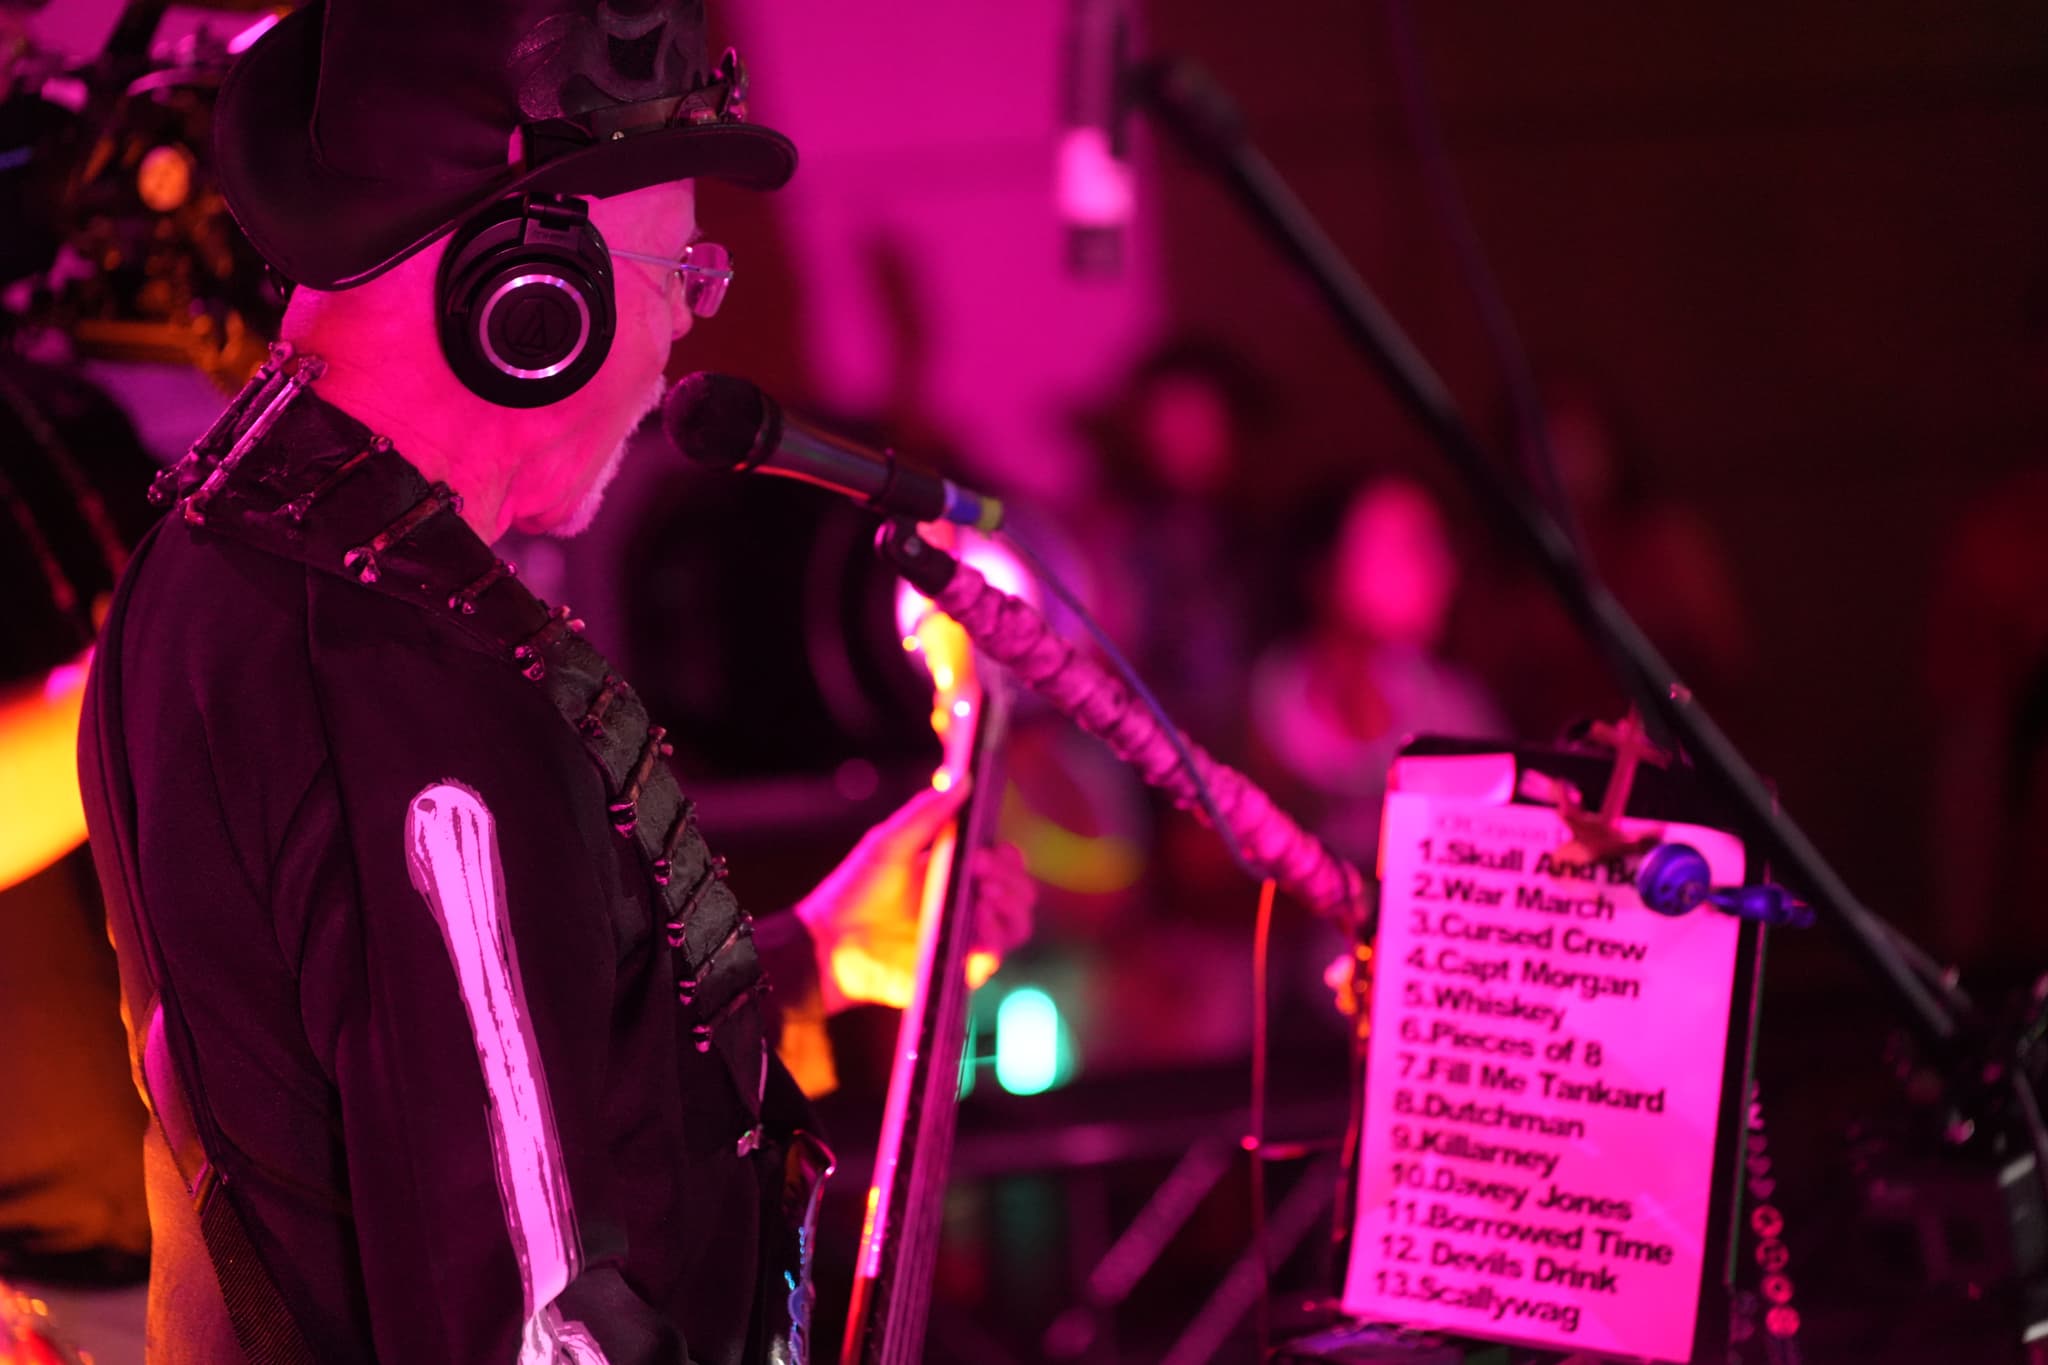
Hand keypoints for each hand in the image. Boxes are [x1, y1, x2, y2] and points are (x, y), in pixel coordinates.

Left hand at [795, 780, 1034, 1013]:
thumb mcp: (889, 844)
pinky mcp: (956, 971)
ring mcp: (964, 940)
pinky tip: (976, 921)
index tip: (996, 849)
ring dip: (1010, 908)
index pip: (1005, 866)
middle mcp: (967, 908)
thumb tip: (962, 779)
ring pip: (1015, 927)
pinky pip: (992, 959)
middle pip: (1019, 896)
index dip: (1010, 858)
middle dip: (1013, 880)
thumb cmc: (854, 891)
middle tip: (984, 869)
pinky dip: (993, 939)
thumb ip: (926, 814)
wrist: (827, 942)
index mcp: (956, 876)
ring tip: (986, 895)